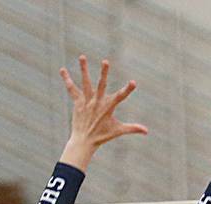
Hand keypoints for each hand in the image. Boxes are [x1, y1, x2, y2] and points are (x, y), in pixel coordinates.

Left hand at [59, 56, 146, 171]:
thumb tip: (147, 131)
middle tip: (105, 61)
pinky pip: (72, 89)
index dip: (127, 90)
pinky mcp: (77, 102)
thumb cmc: (103, 136)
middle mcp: (97, 103)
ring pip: (85, 83)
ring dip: (84, 69)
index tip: (133, 82)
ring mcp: (86, 102)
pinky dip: (67, 80)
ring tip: (82, 56)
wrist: (84, 140)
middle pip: (101, 85)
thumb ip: (133, 128)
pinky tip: (62, 70)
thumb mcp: (119, 131)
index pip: (120, 97)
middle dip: (104, 73)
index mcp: (108, 108)